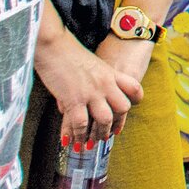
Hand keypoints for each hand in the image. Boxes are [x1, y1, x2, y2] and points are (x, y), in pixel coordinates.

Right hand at [33, 27, 142, 145]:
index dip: (135, 100)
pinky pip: (81, 124)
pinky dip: (77, 135)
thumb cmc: (68, 53)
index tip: (127, 110)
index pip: (134, 87)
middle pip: (123, 107)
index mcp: (111, 73)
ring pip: (105, 119)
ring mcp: (91, 92)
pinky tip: (72, 141)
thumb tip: (87, 101)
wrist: (54, 45)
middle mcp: (105, 83)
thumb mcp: (91, 64)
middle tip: (107, 133)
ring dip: (98, 134)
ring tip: (91, 143)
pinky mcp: (74, 99)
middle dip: (116, 123)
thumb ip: (95, 81)